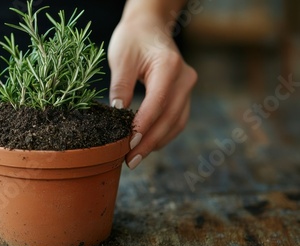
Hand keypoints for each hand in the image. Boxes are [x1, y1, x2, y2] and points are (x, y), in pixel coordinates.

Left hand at [108, 15, 196, 168]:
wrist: (150, 25)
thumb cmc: (133, 38)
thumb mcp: (121, 58)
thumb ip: (120, 86)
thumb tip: (117, 114)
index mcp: (169, 67)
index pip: (158, 103)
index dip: (143, 127)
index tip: (128, 145)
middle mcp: (185, 79)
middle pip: (169, 118)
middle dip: (150, 142)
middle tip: (130, 161)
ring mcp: (187, 87)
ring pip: (176, 122)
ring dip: (157, 143)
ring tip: (135, 158)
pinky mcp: (183, 94)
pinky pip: (177, 119)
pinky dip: (163, 134)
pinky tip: (147, 145)